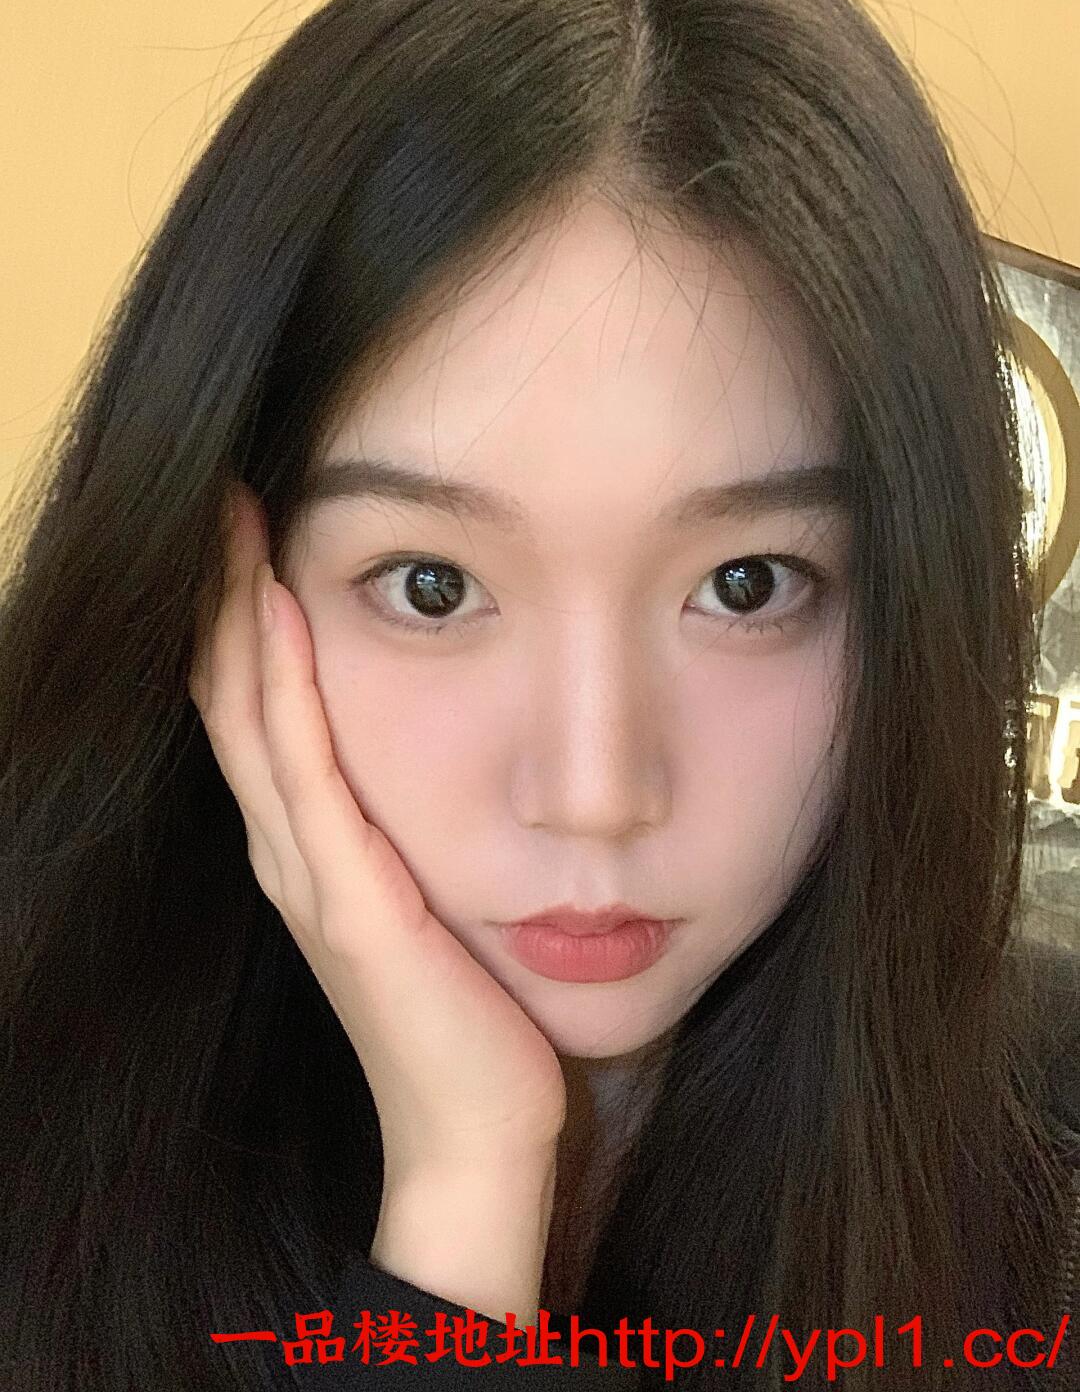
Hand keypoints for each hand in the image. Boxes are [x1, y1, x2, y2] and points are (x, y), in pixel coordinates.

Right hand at [188, 480, 566, 1176]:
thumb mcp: (432, 902)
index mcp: (311, 849)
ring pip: (248, 716)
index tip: (248, 525)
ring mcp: (309, 874)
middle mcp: (291, 852)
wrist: (476, 1131)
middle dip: (218, 591)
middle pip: (228, 696)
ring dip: (232, 612)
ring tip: (231, 517)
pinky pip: (304, 769)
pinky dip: (282, 683)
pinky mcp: (350, 898)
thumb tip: (449, 761)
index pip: (254, 708)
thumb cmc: (470, 1017)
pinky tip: (276, 609)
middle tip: (222, 491)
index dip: (236, 616)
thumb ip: (410, 836)